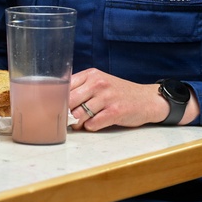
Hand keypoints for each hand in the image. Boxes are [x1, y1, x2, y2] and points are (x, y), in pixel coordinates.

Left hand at [69, 68, 196, 130]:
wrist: (147, 100)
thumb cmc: (119, 93)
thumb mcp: (99, 83)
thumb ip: (81, 88)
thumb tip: (58, 102)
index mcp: (90, 74)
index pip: (64, 86)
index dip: (57, 99)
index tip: (54, 107)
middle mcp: (98, 83)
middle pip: (69, 101)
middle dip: (66, 112)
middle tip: (67, 119)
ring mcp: (107, 97)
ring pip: (79, 114)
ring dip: (78, 122)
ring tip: (83, 122)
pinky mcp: (115, 112)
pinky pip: (92, 124)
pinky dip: (90, 127)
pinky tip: (95, 124)